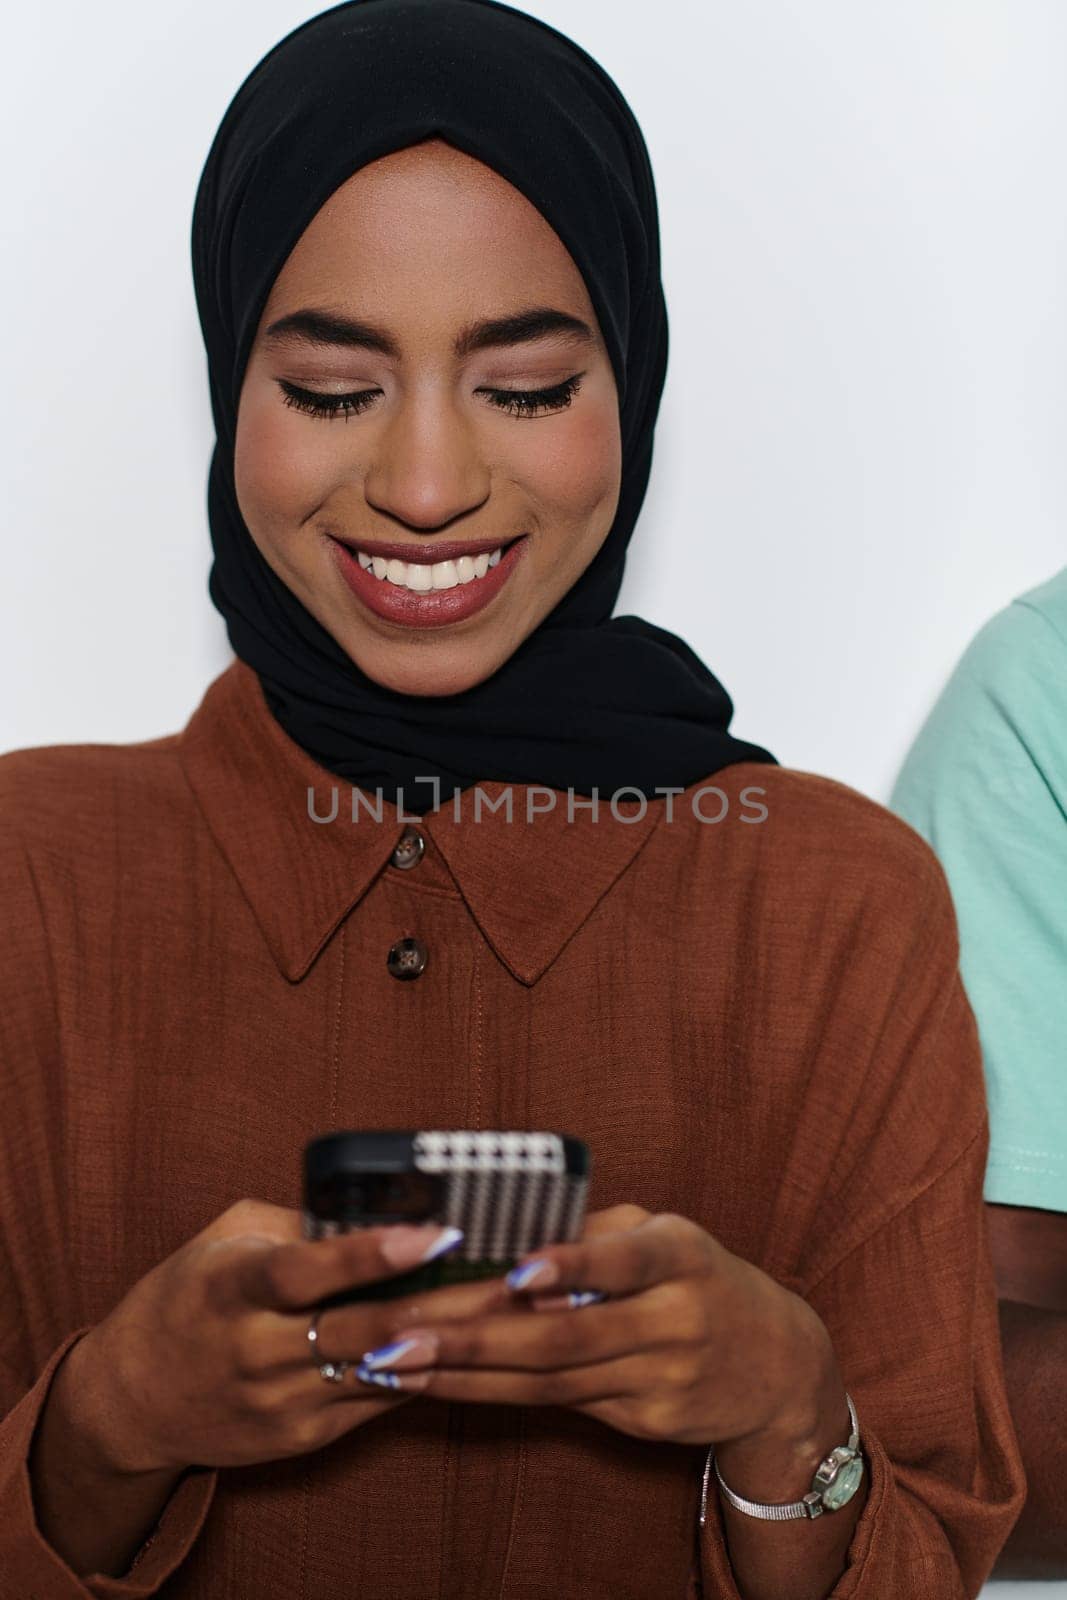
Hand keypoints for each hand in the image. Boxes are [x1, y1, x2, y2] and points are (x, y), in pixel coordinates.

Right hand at [62, 1198, 525, 1475]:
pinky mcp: (303, 1437)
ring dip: (456, 1342)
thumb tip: (384, 1203)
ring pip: (385, 1371)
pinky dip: (428, 1371)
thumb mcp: (226, 1239)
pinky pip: (379, 1401)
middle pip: (366, 1329)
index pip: (307, 1270)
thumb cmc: (191, 1295)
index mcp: (234, 1288)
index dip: (371, 1253)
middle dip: (450, 1303)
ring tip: (522, 1311)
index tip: (438, 1233)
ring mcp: (281, 1401)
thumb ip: (299, 1223)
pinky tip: (481, 1346)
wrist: (132, 1399)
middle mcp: (257, 1350)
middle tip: (520, 1274)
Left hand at [359, 1203, 836, 1449]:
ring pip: (551, 1381)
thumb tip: (505, 1231)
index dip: (573, 1266)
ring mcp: (662, 1378)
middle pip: (567, 1336)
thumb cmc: (700, 1279)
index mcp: (681, 1256)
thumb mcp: (666, 1236)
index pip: (626, 1259)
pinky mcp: (646, 1421)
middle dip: (475, 1337)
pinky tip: (441, 1386)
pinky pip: (559, 1406)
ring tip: (396, 1365)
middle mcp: (676, 1319)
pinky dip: (494, 1395)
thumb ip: (594, 1234)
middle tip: (400, 1334)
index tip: (517, 1272)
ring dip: (467, 1375)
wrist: (776, 1367)